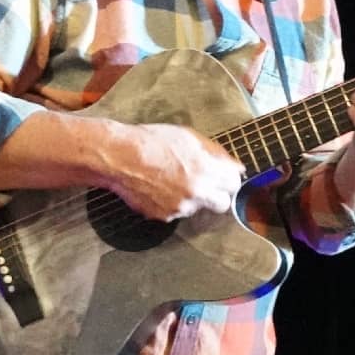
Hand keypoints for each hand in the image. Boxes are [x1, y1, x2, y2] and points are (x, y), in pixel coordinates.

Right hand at [107, 123, 244, 221]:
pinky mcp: (164, 216)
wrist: (120, 156)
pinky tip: (158, 187)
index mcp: (208, 171)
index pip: (235, 184)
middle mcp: (197, 193)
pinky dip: (170, 202)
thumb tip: (234, 166)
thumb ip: (216, 154)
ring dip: (190, 197)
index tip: (223, 176)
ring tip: (171, 179)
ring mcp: (181, 208)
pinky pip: (175, 212)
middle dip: (216, 194)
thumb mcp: (190, 138)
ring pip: (196, 207)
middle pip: (222, 204)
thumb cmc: (152, 142)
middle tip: (205, 183)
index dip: (228, 179)